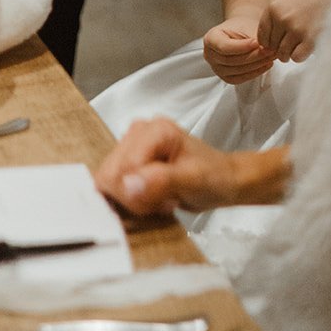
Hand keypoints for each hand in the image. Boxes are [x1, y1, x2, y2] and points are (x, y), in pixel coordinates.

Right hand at [93, 118, 237, 215]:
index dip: (137, 193)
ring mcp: (130, 147)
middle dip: (133, 197)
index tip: (165, 200)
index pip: (124, 168)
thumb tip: (128, 184)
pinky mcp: (127, 161)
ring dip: (132, 200)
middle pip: (111, 174)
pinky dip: (129, 199)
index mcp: (154, 130)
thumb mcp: (193, 180)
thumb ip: (160, 181)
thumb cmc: (213, 176)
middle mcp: (138, 132)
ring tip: (159, 197)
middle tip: (162, 199)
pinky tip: (151, 198)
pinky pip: (112, 187)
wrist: (221, 179)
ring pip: (108, 182)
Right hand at [203, 19, 274, 84]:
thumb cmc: (242, 27)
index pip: (224, 47)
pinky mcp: (226, 76)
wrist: (242, 32)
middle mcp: (210, 54)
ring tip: (270, 57)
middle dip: (253, 56)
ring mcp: (216, 68)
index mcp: (210, 38)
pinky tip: (265, 65)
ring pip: (236, 71)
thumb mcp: (246, 27)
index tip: (257, 42)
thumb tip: (264, 49)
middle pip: (231, 60)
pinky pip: (239, 79)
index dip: (242, 47)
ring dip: (256, 65)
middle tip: (269, 50)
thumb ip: (253, 38)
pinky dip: (254, 73)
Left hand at [256, 0, 330, 63]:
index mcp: (274, 5)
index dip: (270, 42)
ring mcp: (296, 29)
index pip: (262, 34)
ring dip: (293, 52)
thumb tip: (267, 44)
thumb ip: (278, 16)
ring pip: (284, 54)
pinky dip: (302, 55)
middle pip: (273, 46)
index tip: (279, 43)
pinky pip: (297, 57)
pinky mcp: (310, 39)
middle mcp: (282, 17)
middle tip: (296, 41)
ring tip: (304, 42)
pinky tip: (310, 45)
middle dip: (283, 47)